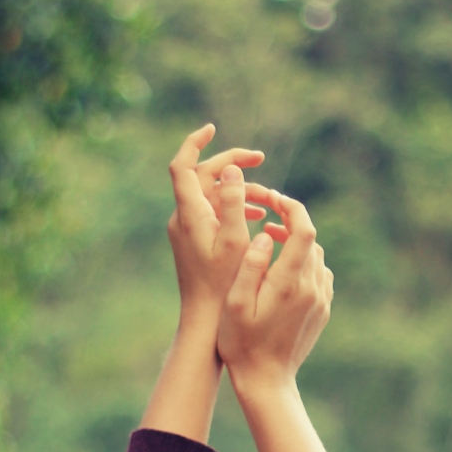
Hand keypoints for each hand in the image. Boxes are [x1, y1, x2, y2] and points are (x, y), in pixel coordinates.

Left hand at [166, 124, 266, 321]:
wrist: (205, 322)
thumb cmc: (223, 286)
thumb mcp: (235, 242)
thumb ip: (234, 203)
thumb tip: (234, 169)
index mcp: (189, 214)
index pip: (182, 165)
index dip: (195, 143)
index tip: (212, 129)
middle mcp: (182, 219)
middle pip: (202, 177)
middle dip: (233, 166)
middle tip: (262, 161)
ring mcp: (187, 231)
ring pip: (212, 196)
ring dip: (240, 191)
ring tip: (269, 199)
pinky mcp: (194, 243)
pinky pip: (213, 214)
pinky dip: (234, 209)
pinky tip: (259, 218)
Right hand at [218, 189, 332, 393]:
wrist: (267, 381)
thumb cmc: (241, 344)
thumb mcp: (235, 304)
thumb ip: (250, 266)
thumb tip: (267, 237)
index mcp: (288, 283)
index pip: (303, 230)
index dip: (290, 207)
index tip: (273, 199)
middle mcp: (311, 289)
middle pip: (310, 239)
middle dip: (290, 222)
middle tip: (265, 220)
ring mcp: (321, 300)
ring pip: (316, 255)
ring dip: (296, 242)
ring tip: (270, 241)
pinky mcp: (322, 310)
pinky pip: (319, 274)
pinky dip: (304, 261)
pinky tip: (283, 268)